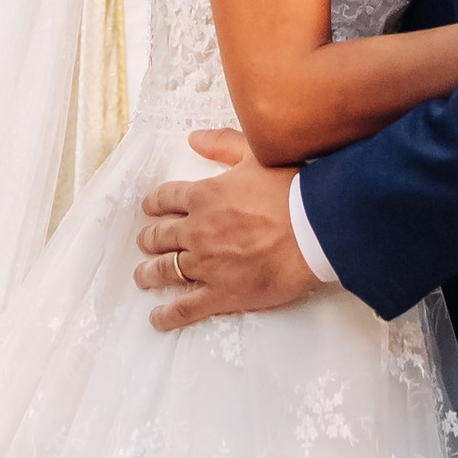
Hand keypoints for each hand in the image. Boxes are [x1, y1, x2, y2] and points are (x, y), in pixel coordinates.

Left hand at [135, 130, 315, 328]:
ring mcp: (207, 265)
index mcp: (203, 196)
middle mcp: (197, 231)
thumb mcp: (254, 153)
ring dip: (150, 274)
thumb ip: (222, 144)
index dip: (154, 205)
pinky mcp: (222, 294)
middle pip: (160, 237)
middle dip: (149, 240)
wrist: (314, 227)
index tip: (151, 210)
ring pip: (166, 271)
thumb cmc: (290, 188)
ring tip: (143, 277)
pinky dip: (168, 315)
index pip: (165, 199)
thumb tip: (194, 139)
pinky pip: (186, 308)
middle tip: (146, 243)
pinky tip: (158, 318)